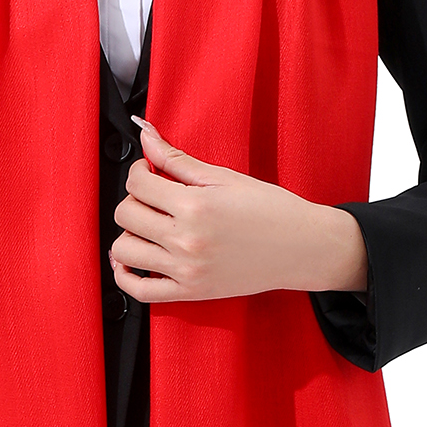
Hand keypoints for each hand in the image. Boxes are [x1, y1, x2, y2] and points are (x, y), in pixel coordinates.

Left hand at [111, 115, 368, 304]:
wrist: (302, 247)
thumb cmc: (270, 209)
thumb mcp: (223, 177)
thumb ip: (176, 158)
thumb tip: (145, 134)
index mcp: (194, 206)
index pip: (137, 184)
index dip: (137, 171)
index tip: (148, 172)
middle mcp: (186, 240)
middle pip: (126, 215)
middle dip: (134, 199)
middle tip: (152, 197)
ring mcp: (186, 270)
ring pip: (124, 251)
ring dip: (128, 234)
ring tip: (147, 226)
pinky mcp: (191, 292)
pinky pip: (140, 291)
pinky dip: (125, 276)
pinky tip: (130, 261)